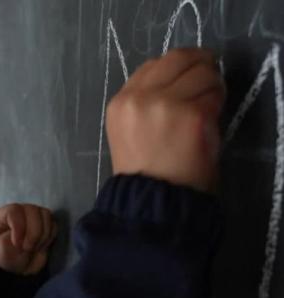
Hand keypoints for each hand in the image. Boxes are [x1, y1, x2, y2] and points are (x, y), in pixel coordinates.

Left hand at [0, 203, 56, 274]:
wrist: (18, 267)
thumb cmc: (6, 256)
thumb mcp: (1, 250)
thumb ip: (10, 238)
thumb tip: (25, 234)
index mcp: (1, 215)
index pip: (14, 210)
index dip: (19, 227)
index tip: (17, 244)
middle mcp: (18, 211)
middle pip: (33, 210)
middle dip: (33, 233)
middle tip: (28, 248)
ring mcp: (32, 216)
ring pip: (46, 215)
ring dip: (42, 235)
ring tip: (33, 248)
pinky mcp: (45, 223)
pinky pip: (53, 225)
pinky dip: (49, 237)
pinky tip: (40, 246)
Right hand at [106, 48, 225, 192]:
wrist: (153, 198)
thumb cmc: (144, 170)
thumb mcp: (130, 129)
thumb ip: (145, 101)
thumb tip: (179, 77)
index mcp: (120, 102)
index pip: (153, 64)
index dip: (176, 67)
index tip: (188, 74)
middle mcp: (140, 97)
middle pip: (177, 58)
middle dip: (198, 65)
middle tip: (208, 78)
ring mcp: (166, 103)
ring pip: (201, 72)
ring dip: (211, 85)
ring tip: (208, 106)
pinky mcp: (192, 113)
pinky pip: (214, 93)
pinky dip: (217, 102)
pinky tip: (210, 119)